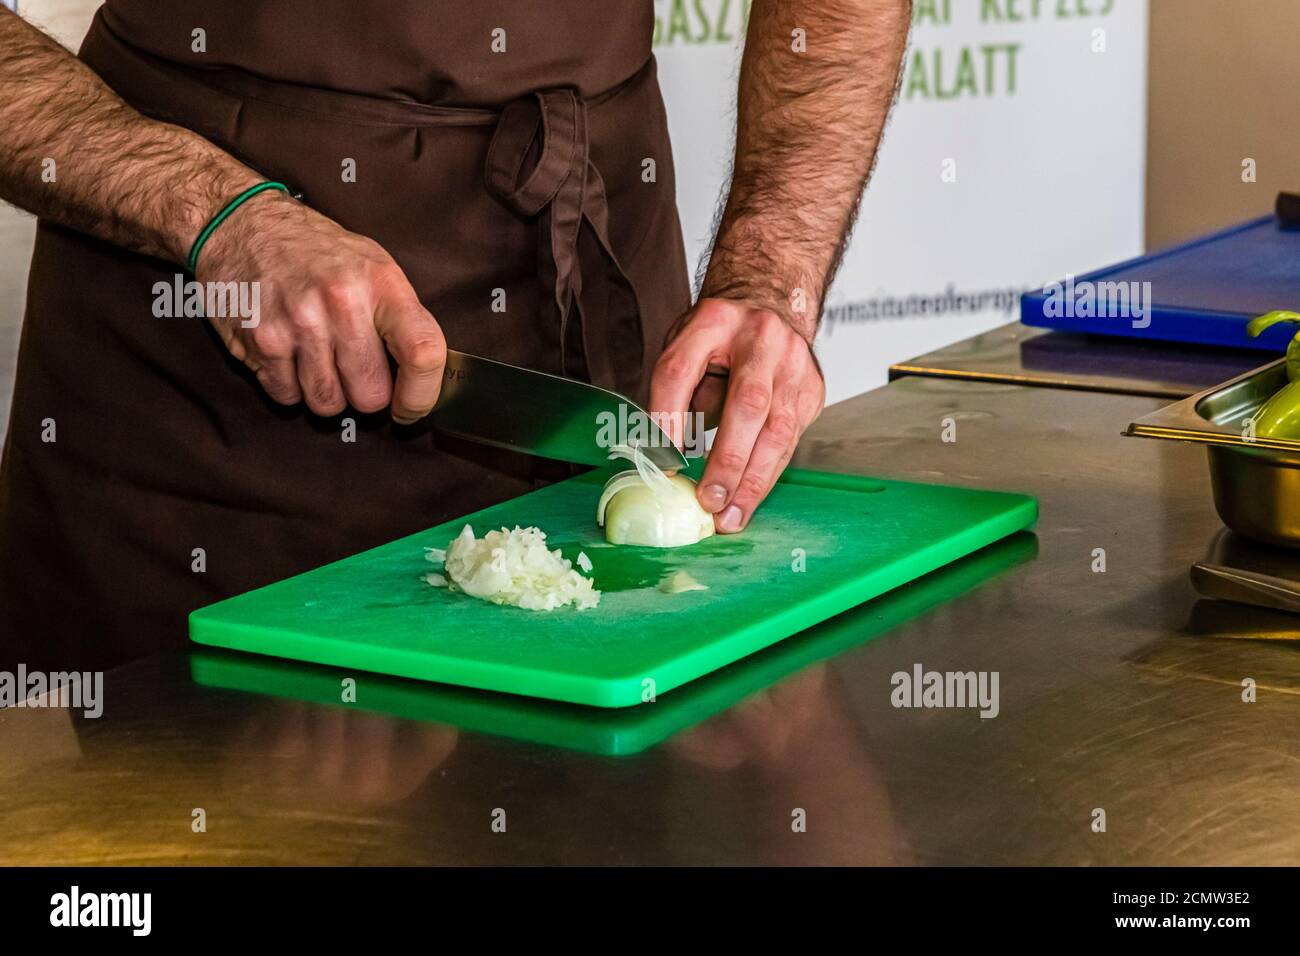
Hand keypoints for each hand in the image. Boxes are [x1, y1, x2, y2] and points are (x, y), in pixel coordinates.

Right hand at [196, 192, 445, 422]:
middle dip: (364, 395)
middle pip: (370, 396)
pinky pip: (286, 396)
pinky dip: (288, 385)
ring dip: (325, 392)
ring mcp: (299, 322)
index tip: (410, 408)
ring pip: (327, 404)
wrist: (242, 223)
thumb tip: (424, 378)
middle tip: (352, 372)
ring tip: (316, 356)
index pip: (423, 353)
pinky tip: (287, 353)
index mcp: (381, 283)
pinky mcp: (261, 339)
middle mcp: (342, 302)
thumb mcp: (371, 265)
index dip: (421, 394)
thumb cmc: (315, 251)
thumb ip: (400, 318)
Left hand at [650, 298, 824, 532]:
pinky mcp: (812, 390)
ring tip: (732, 517)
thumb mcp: (686, 346)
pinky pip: (790, 440)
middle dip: (729, 459)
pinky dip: (769, 473)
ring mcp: (795, 365)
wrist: (774, 304)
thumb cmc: (721, 336)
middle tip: (709, 500)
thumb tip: (672, 452)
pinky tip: (750, 498)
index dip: (668, 414)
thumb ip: (676, 391)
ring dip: (754, 481)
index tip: (662, 458)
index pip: (680, 368)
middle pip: (747, 403)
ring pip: (778, 429)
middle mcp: (762, 339)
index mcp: (714, 320)